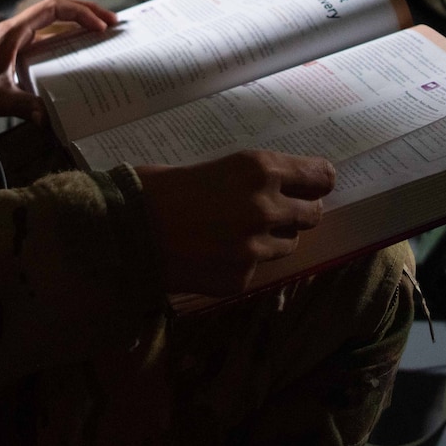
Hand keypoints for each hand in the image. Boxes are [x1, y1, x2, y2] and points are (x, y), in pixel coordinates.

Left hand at [0, 0, 116, 121]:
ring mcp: (16, 40)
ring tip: (103, 33)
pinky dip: (66, 39)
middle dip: (86, 13)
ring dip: (77, 24)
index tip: (99, 27)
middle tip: (113, 23)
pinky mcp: (16, 52)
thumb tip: (49, 119)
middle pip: (58, 10)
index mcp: (14, 32)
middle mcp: (16, 30)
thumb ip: (25, 106)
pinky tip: (79, 51)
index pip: (53, 9)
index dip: (80, 14)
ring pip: (53, 23)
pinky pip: (47, 38)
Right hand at [135, 151, 335, 295]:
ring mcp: (255, 248)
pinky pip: (257, 270)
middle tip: (273, 212)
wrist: (124, 230)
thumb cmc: (161, 187)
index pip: (321, 176)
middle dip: (297, 213)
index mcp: (259, 169)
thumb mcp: (217, 166)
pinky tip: (213, 255)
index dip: (316, 182)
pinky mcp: (240, 279)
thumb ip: (255, 179)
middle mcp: (265, 208)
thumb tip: (287, 188)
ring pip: (289, 245)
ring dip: (272, 240)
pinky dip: (243, 264)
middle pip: (313, 214)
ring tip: (236, 233)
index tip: (312, 185)